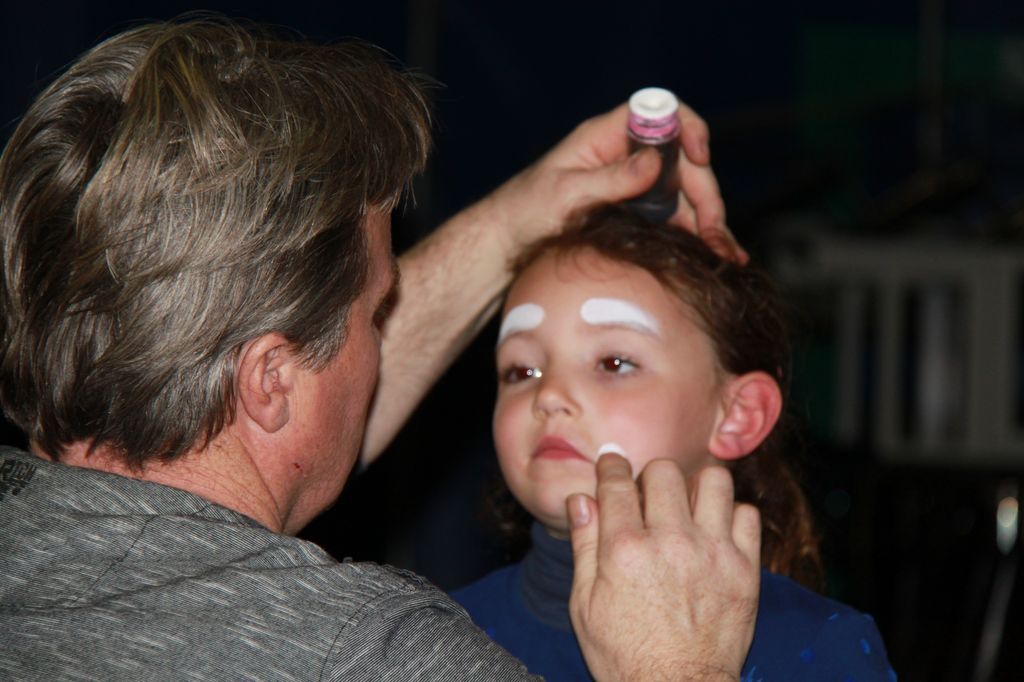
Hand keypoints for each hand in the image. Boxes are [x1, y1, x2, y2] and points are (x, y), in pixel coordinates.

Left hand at [483, 101, 747, 264]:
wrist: (506, 247)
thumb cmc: (525, 213)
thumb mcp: (566, 196)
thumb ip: (610, 179)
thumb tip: (654, 162)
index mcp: (605, 138)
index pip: (658, 114)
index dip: (686, 129)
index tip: (699, 157)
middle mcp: (625, 158)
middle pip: (682, 163)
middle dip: (706, 195)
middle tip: (715, 234)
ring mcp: (633, 187)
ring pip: (685, 196)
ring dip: (708, 223)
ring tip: (726, 257)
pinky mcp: (636, 215)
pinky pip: (674, 220)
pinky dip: (695, 238)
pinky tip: (714, 258)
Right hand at [567, 456, 760, 680]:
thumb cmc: (624, 654)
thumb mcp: (585, 605)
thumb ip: (584, 545)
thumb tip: (580, 500)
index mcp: (625, 549)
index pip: (617, 483)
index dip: (611, 466)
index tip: (612, 462)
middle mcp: (670, 542)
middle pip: (664, 471)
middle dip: (651, 476)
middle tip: (649, 496)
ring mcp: (712, 553)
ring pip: (713, 480)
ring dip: (696, 487)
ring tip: (687, 506)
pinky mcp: (744, 569)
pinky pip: (747, 515)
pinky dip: (731, 515)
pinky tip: (715, 532)